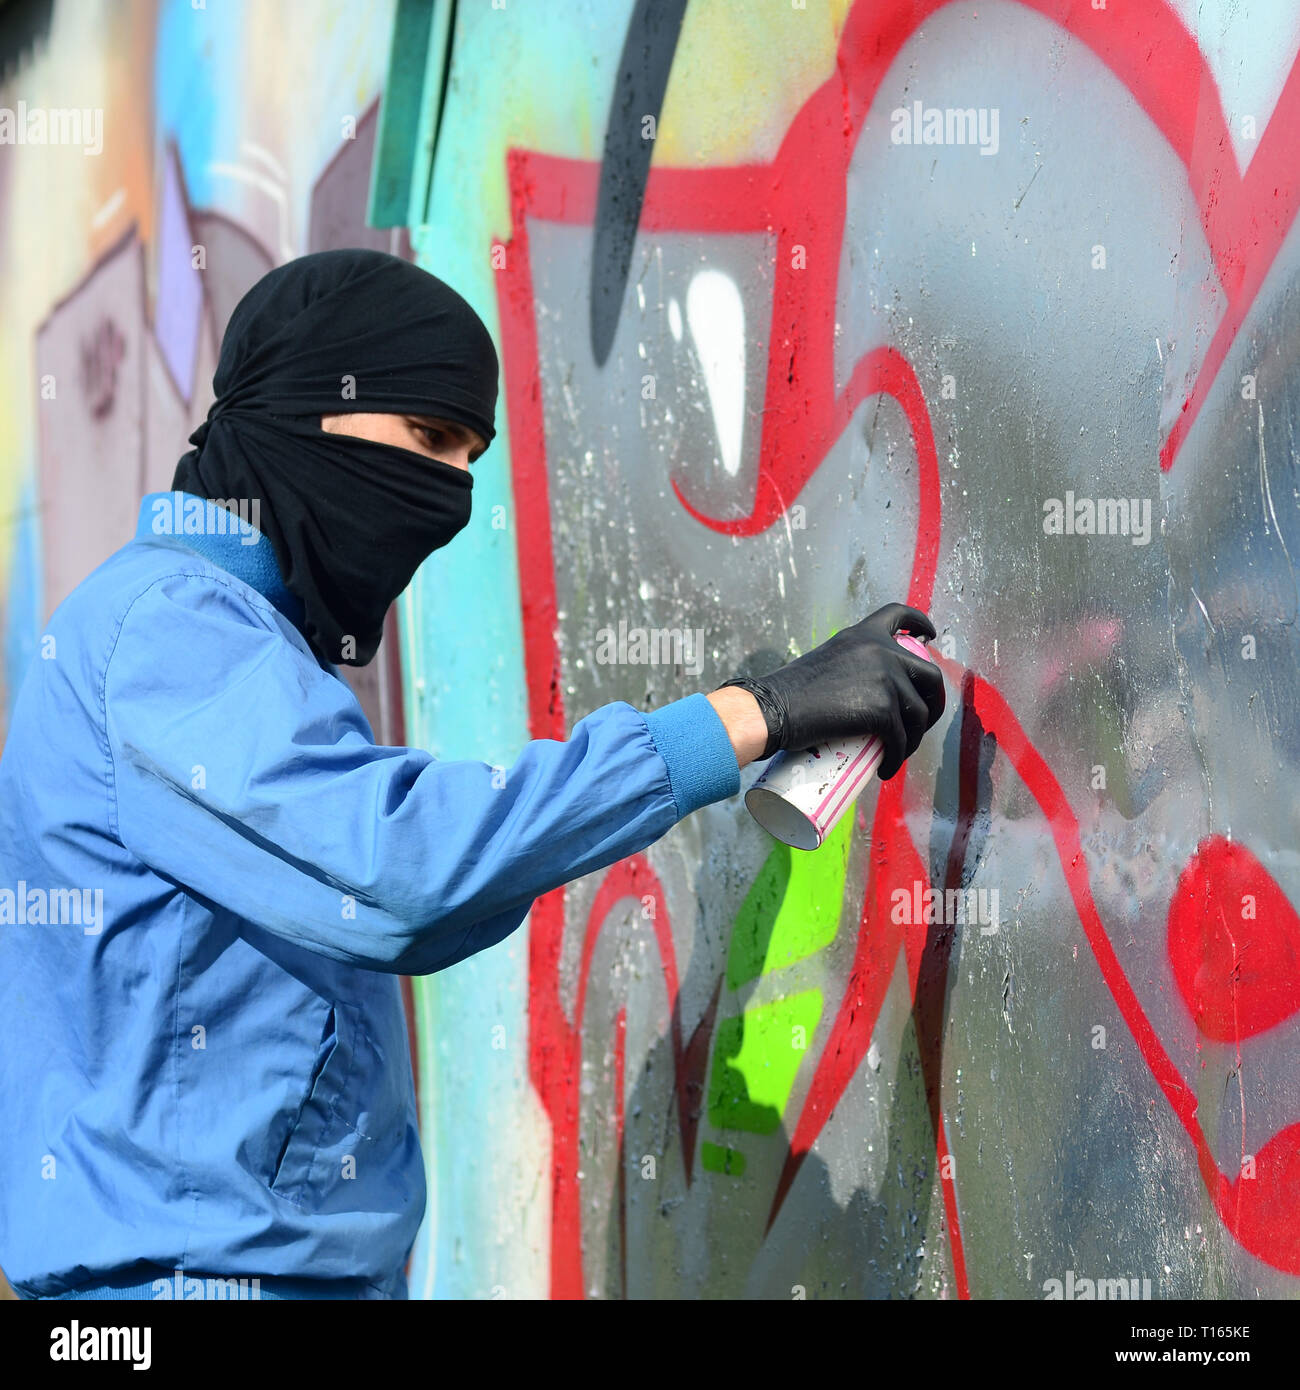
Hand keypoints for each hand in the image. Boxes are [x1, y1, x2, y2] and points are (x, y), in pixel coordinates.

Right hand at [714, 603, 945, 776]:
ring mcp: (884, 679)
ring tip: (897, 752)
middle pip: (929, 674)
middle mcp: (880, 650)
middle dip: (933, 702)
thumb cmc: (788, 692)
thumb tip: (864, 691)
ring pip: (919, 714)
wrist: (773, 708)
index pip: (900, 615)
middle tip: (920, 722)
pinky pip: (901, 739)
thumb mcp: (826, 661)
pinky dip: (896, 758)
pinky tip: (886, 767)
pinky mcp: (882, 709)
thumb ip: (850, 665)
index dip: (921, 623)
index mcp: (864, 635)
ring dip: (914, 737)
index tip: (929, 636)